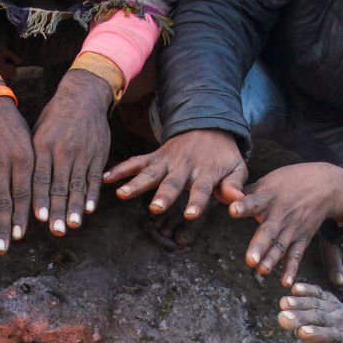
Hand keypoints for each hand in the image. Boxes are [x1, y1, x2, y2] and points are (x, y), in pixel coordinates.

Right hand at [0, 81, 33, 253]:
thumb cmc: (14, 129)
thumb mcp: (30, 146)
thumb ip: (34, 174)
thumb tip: (41, 205)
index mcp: (21, 159)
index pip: (22, 194)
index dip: (20, 216)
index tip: (20, 237)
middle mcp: (0, 163)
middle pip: (1, 202)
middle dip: (1, 229)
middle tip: (1, 250)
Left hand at [31, 69, 110, 236]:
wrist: (83, 96)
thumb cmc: (53, 119)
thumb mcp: (37, 133)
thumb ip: (32, 159)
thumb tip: (19, 188)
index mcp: (44, 145)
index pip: (40, 178)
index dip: (40, 199)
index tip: (39, 219)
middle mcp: (64, 150)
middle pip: (60, 186)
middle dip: (58, 210)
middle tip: (56, 231)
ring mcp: (83, 153)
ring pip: (78, 185)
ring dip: (75, 208)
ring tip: (73, 225)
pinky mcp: (98, 154)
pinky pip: (94, 178)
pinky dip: (92, 195)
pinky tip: (89, 210)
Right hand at [104, 129, 246, 223]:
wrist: (209, 127)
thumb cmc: (224, 155)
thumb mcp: (237, 167)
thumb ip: (235, 185)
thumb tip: (237, 202)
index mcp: (205, 172)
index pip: (201, 189)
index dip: (197, 202)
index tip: (191, 215)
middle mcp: (183, 166)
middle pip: (172, 183)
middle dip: (164, 196)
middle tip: (155, 209)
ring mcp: (167, 161)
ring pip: (150, 173)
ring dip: (135, 183)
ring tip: (121, 194)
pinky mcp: (154, 157)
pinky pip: (136, 162)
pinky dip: (121, 169)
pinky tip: (105, 178)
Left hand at [230, 162, 342, 286]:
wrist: (327, 186)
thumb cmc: (290, 182)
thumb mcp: (268, 181)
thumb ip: (244, 191)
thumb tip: (219, 193)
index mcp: (268, 198)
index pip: (253, 202)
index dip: (243, 206)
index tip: (233, 210)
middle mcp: (280, 215)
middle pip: (268, 232)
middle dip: (259, 246)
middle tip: (250, 260)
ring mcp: (292, 229)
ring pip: (280, 246)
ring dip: (271, 259)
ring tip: (262, 270)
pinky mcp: (302, 239)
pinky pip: (296, 256)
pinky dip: (291, 269)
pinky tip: (286, 282)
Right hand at [276, 282, 342, 342]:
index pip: (332, 336)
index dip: (318, 334)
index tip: (302, 332)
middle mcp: (342, 322)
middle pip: (321, 318)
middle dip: (302, 317)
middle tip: (283, 318)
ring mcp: (335, 308)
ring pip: (318, 304)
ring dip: (300, 302)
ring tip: (284, 303)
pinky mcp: (328, 298)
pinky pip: (318, 292)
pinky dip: (308, 289)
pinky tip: (294, 288)